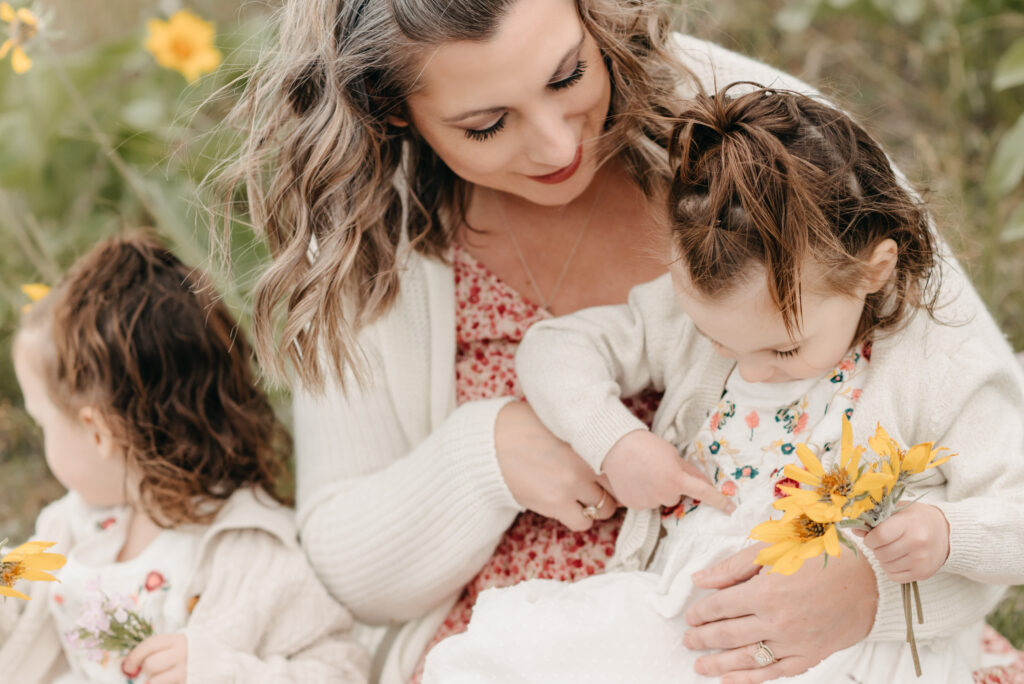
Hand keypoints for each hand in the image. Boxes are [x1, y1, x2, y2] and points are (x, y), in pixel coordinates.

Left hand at [123, 633, 186, 683]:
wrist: (207, 662)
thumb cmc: (182, 655)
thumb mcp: (171, 647)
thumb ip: (152, 652)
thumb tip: (127, 666)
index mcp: (177, 640)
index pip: (149, 645)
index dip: (134, 656)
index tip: (128, 667)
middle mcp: (182, 654)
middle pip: (150, 664)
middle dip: (144, 670)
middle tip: (146, 673)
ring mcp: (186, 671)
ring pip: (154, 681)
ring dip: (151, 682)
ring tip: (158, 679)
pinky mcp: (186, 682)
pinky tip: (164, 682)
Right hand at [495, 401, 618, 530]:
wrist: (492, 443)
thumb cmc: (525, 426)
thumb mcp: (562, 420)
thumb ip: (587, 431)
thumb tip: (610, 438)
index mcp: (590, 437)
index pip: (627, 461)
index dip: (627, 470)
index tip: (623, 473)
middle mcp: (586, 461)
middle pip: (622, 487)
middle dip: (616, 489)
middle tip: (604, 487)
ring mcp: (572, 485)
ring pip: (606, 509)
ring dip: (599, 506)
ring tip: (585, 498)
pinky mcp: (556, 504)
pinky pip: (583, 523)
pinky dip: (580, 518)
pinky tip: (570, 507)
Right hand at [603, 430, 735, 513]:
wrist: (614, 447)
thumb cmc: (646, 445)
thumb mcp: (672, 454)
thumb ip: (687, 470)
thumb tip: (701, 482)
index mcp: (677, 480)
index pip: (703, 493)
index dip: (719, 501)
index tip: (731, 509)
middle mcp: (665, 495)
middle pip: (676, 496)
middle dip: (671, 486)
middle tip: (658, 470)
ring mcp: (648, 502)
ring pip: (660, 500)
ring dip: (656, 491)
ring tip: (642, 473)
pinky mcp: (634, 506)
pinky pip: (645, 502)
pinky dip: (642, 494)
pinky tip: (633, 480)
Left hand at [683, 544, 876, 683]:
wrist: (869, 578)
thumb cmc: (819, 556)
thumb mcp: (772, 549)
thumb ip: (732, 567)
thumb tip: (699, 579)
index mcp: (765, 592)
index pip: (720, 607)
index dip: (701, 613)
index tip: (690, 617)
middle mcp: (776, 621)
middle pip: (728, 634)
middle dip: (703, 639)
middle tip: (688, 641)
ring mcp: (793, 642)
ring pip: (746, 658)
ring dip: (719, 664)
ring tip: (700, 666)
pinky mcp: (809, 655)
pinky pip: (774, 672)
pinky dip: (750, 679)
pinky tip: (730, 680)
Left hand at [863, 502, 949, 582]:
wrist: (946, 532)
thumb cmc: (916, 518)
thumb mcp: (897, 511)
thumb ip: (874, 519)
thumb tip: (854, 530)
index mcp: (909, 524)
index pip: (880, 536)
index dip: (870, 538)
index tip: (871, 537)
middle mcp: (917, 543)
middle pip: (881, 553)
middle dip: (876, 548)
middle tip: (883, 543)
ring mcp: (921, 560)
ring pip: (886, 566)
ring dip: (883, 559)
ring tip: (892, 549)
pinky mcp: (923, 573)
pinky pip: (895, 577)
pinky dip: (891, 569)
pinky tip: (898, 559)